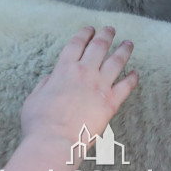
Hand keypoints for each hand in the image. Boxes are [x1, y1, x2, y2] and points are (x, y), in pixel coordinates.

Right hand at [20, 26, 137, 158]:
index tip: (89, 28)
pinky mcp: (112, 102)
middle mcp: (85, 73)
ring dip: (124, 50)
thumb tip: (53, 77)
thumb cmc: (39, 123)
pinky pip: (127, 86)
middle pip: (99, 47)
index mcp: (64, 70)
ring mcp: (100, 86)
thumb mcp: (34, 99)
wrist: (54, 141)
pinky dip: (133, 78)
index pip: (76, 44)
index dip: (84, 34)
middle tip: (111, 29)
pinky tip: (136, 73)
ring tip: (128, 43)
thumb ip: (45, 84)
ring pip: (117, 61)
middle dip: (106, 35)